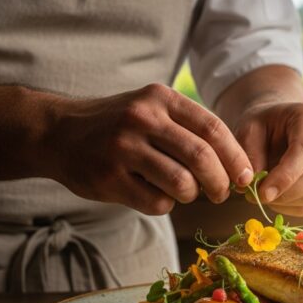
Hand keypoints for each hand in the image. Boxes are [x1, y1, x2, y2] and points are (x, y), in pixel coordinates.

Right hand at [45, 84, 253, 214]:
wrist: (57, 132)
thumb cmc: (117, 125)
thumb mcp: (151, 108)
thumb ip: (188, 128)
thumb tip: (235, 165)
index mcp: (160, 98)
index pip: (213, 128)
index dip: (235, 157)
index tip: (245, 177)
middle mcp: (143, 118)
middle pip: (202, 157)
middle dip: (220, 182)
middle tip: (221, 193)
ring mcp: (124, 148)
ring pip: (182, 183)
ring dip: (192, 195)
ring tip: (185, 192)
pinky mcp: (110, 178)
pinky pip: (156, 201)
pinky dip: (165, 204)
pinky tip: (155, 195)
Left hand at [234, 101, 302, 216]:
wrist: (279, 123)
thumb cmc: (263, 124)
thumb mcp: (248, 130)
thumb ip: (249, 155)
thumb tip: (251, 186)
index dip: (286, 176)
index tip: (262, 193)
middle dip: (285, 193)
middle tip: (256, 196)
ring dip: (286, 201)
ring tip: (263, 192)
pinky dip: (291, 206)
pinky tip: (275, 196)